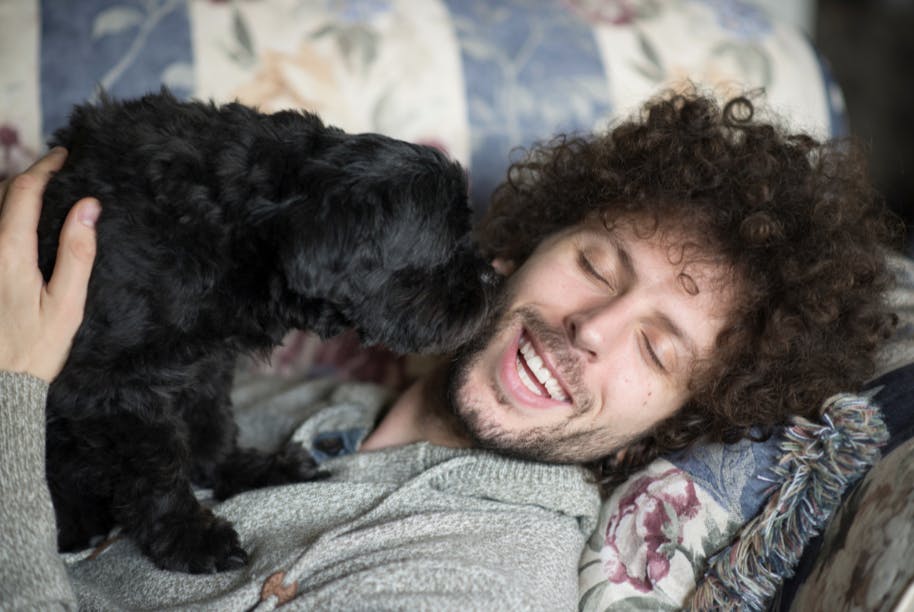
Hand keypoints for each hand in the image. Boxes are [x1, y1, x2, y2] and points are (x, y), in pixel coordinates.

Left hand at [0, 148, 99, 381]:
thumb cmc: (36, 348)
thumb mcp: (67, 304)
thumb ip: (77, 252)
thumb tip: (88, 206)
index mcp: (10, 253)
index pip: (24, 192)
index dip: (45, 168)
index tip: (64, 156)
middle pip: (0, 193)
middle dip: (27, 175)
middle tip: (55, 171)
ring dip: (11, 194)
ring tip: (37, 192)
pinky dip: (3, 216)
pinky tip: (17, 223)